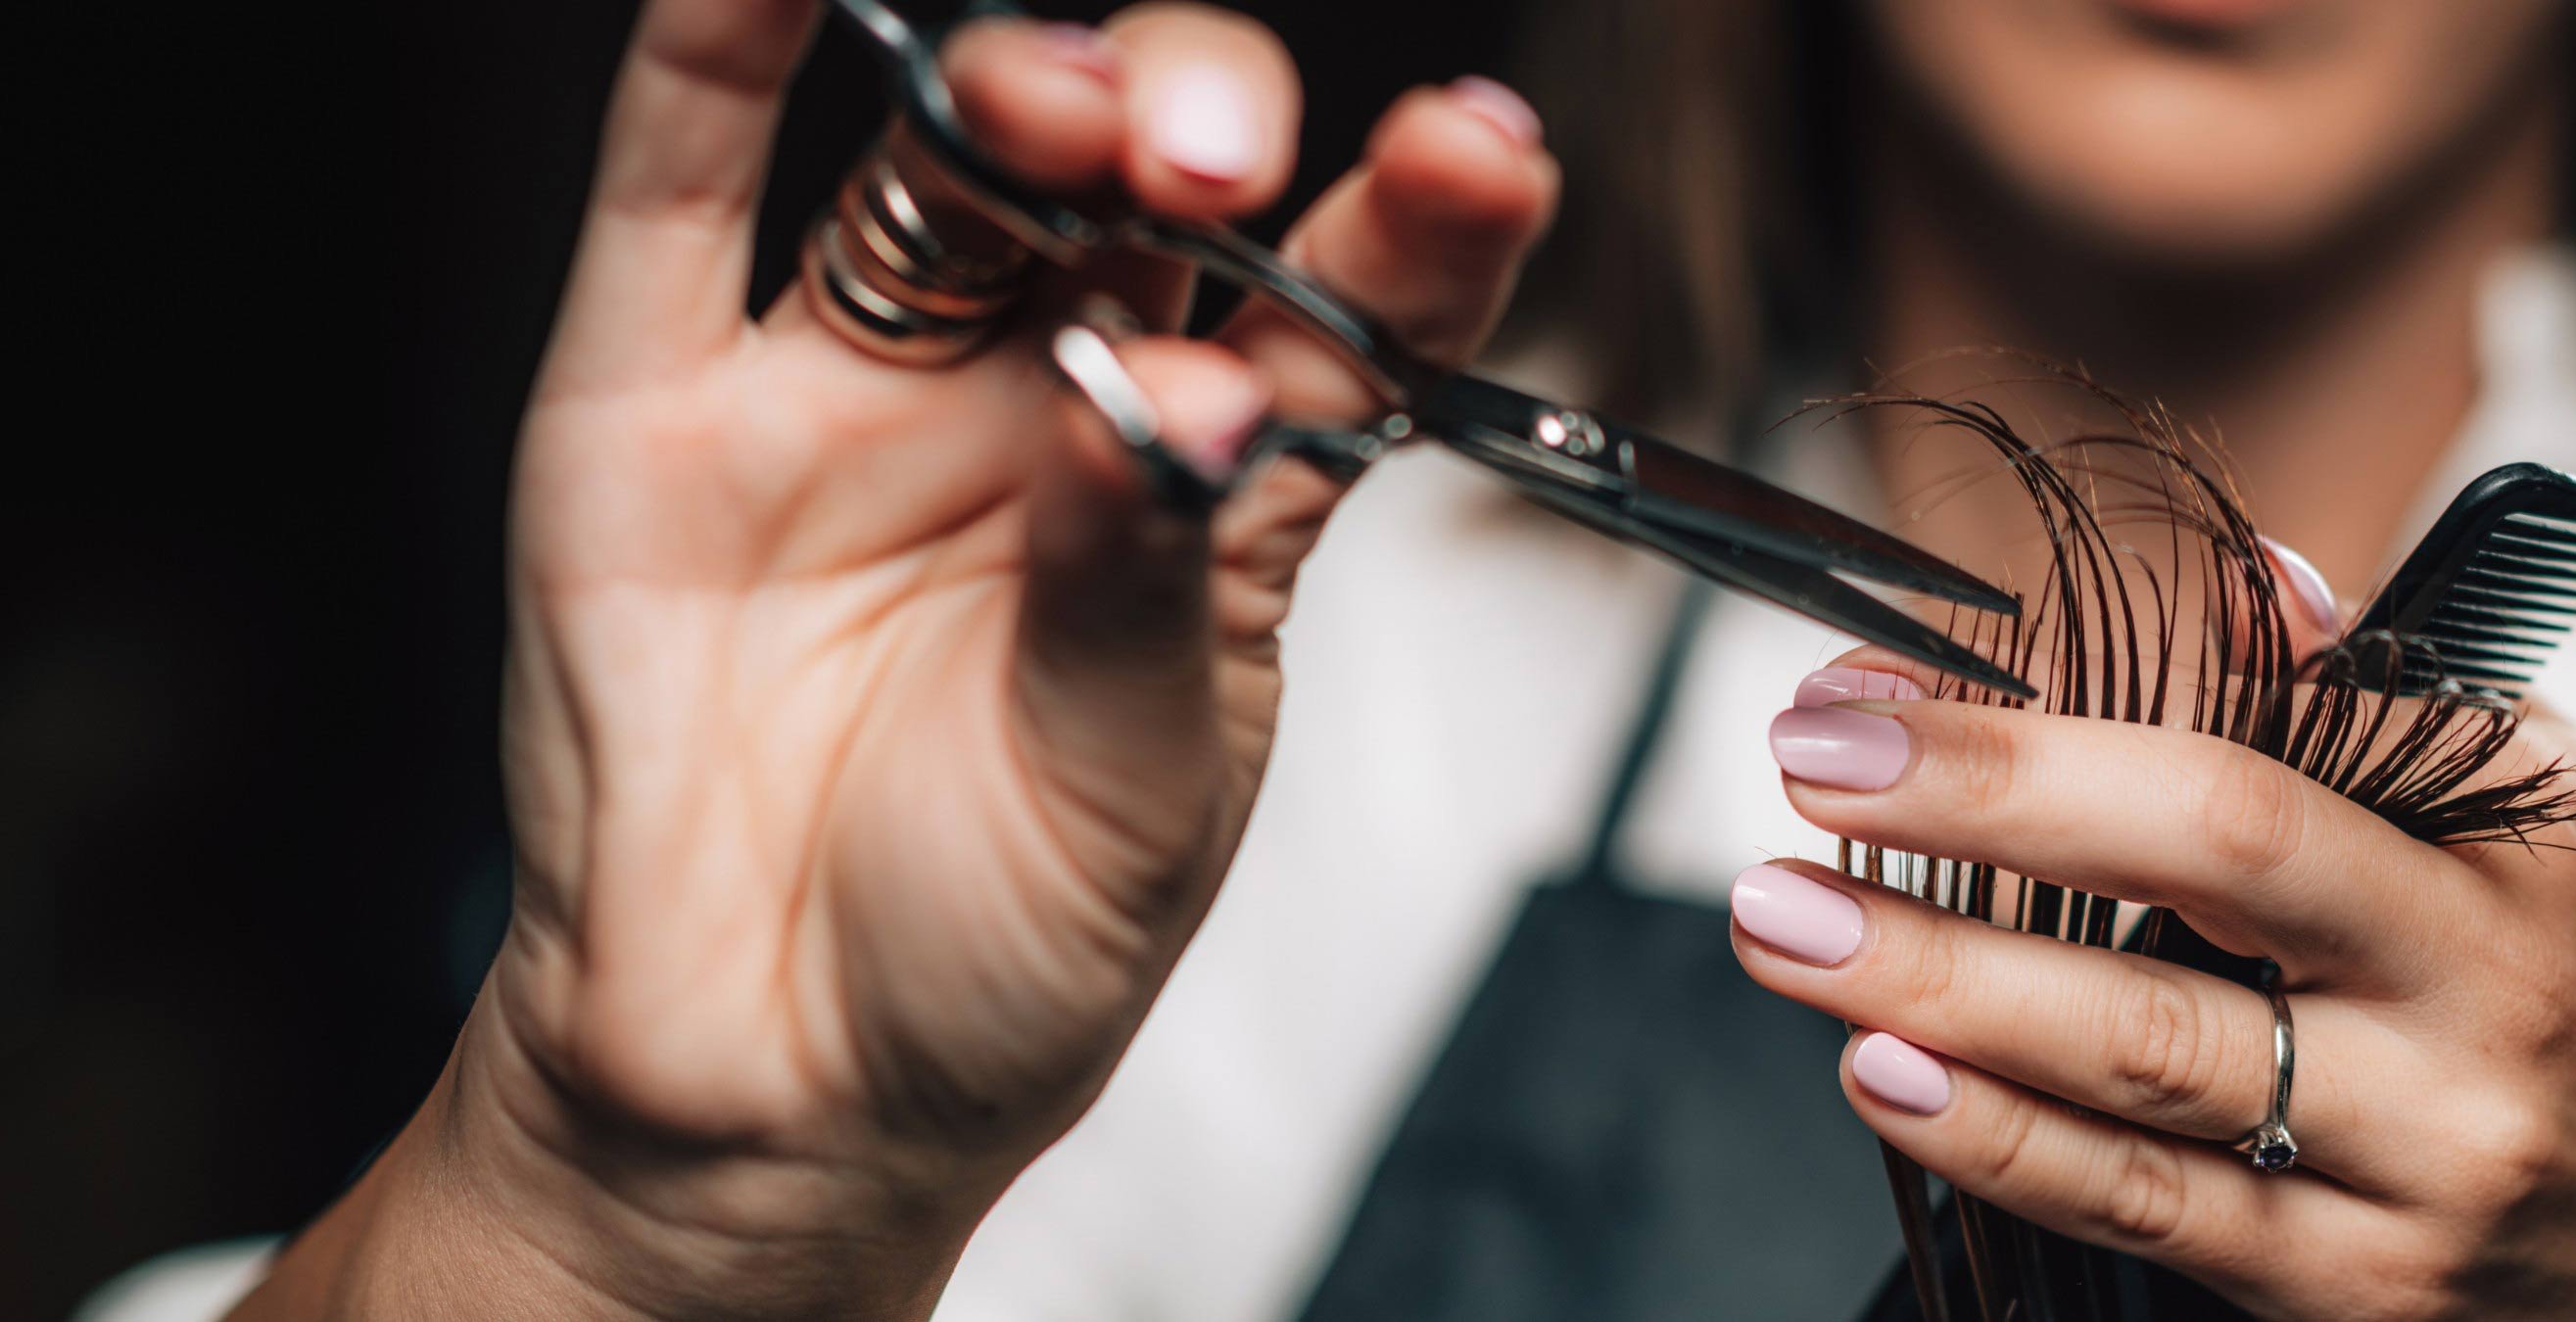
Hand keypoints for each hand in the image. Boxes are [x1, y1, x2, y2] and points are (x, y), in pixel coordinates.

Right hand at [235, 4, 1553, 1316]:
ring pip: (947, 172)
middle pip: (1140, 195)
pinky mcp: (660, 406)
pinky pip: (685, 188)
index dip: (1414, 220)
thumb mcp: (1134, 789)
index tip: (1479, 150)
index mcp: (1216, 491)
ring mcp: (860, 391)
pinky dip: (718, 48)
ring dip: (1015, 88)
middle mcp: (1051, 404)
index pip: (1340, 312)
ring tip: (1066, 105)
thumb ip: (1146, 580)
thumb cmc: (997, 954)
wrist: (769, 1099)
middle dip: (1195, 129)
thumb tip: (1173, 398)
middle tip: (1217, 160)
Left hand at [1735, 653, 2575, 1318]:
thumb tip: (2245, 575)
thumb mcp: (2554, 827)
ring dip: (1939, 985)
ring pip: (2146, 1063)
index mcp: (2501, 859)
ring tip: (1781, 925)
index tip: (1876, 691)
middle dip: (1983, 810)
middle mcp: (2468, 1005)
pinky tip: (1884, 1076)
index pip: (2261, 753)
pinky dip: (2000, 1142)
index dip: (2050, 718)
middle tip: (1802, 769)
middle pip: (2204, 877)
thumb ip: (2388, 707)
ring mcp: (2412, 1163)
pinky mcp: (2351, 1293)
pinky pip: (2150, 1210)